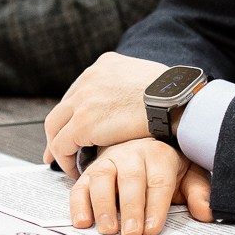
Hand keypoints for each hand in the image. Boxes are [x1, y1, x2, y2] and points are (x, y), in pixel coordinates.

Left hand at [43, 51, 169, 167]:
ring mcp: (83, 98)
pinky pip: (62, 144)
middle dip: (58, 130)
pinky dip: (65, 159)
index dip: (75, 112)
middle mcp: (90, 77)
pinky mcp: (83, 121)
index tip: (73, 127)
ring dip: (59, 147)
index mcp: (107, 64)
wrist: (179, 102)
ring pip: (56, 126)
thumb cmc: (176, 96)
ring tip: (67, 164)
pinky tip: (76, 170)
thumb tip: (140, 102)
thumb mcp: (151, 79)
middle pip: (63, 107)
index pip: (81, 91)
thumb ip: (135, 87)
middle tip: (56, 149)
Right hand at [65, 137, 207, 234]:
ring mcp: (108, 161)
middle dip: (131, 208)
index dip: (156, 206)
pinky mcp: (89, 172)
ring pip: (102, 179)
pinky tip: (83, 222)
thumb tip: (207, 213)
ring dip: (103, 206)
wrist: (140, 147)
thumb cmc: (165, 168)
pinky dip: (79, 204)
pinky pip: (80, 187)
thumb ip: (197, 194)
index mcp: (159, 154)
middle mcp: (131, 153)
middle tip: (131, 232)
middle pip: (131, 179)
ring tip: (108, 229)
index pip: (159, 181)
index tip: (152, 229)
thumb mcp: (187, 175)